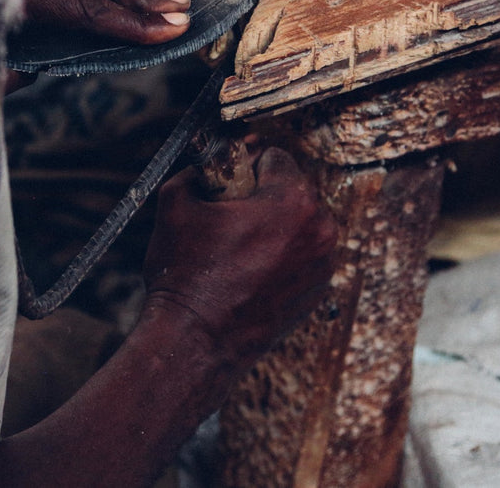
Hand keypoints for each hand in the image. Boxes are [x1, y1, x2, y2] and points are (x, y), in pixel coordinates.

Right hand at [140, 148, 337, 369]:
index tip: (228, 184)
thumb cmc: (186, 276)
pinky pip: (303, 256)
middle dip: (262, 198)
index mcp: (293, 200)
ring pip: (299, 224)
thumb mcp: (176, 202)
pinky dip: (282, 257)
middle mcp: (319, 229)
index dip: (245, 166)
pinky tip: (249, 272)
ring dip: (274, 227)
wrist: (196, 341)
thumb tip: (208, 163)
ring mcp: (323, 263)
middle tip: (228, 219)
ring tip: (236, 249)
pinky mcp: (320, 290)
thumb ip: (197, 170)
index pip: (275, 157)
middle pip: (291, 191)